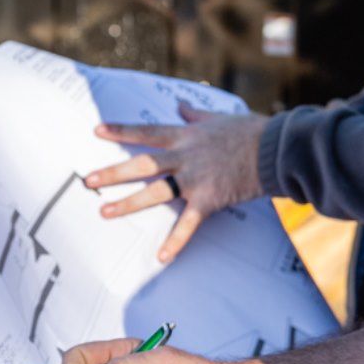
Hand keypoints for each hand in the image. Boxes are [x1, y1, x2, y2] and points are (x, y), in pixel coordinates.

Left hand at [85, 101, 266, 263]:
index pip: (146, 132)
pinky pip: (188, 224)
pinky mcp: (209, 199)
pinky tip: (161, 258)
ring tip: (105, 212)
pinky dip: (175, 241)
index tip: (97, 131)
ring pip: (155, 192)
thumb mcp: (218, 117)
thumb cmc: (250, 131)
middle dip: (113, 172)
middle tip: (88, 180)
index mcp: (186, 135)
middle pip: (142, 164)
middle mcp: (185, 156)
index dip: (121, 131)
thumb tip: (180, 105)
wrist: (275, 148)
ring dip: (129, 203)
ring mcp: (195, 179)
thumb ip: (195, 114)